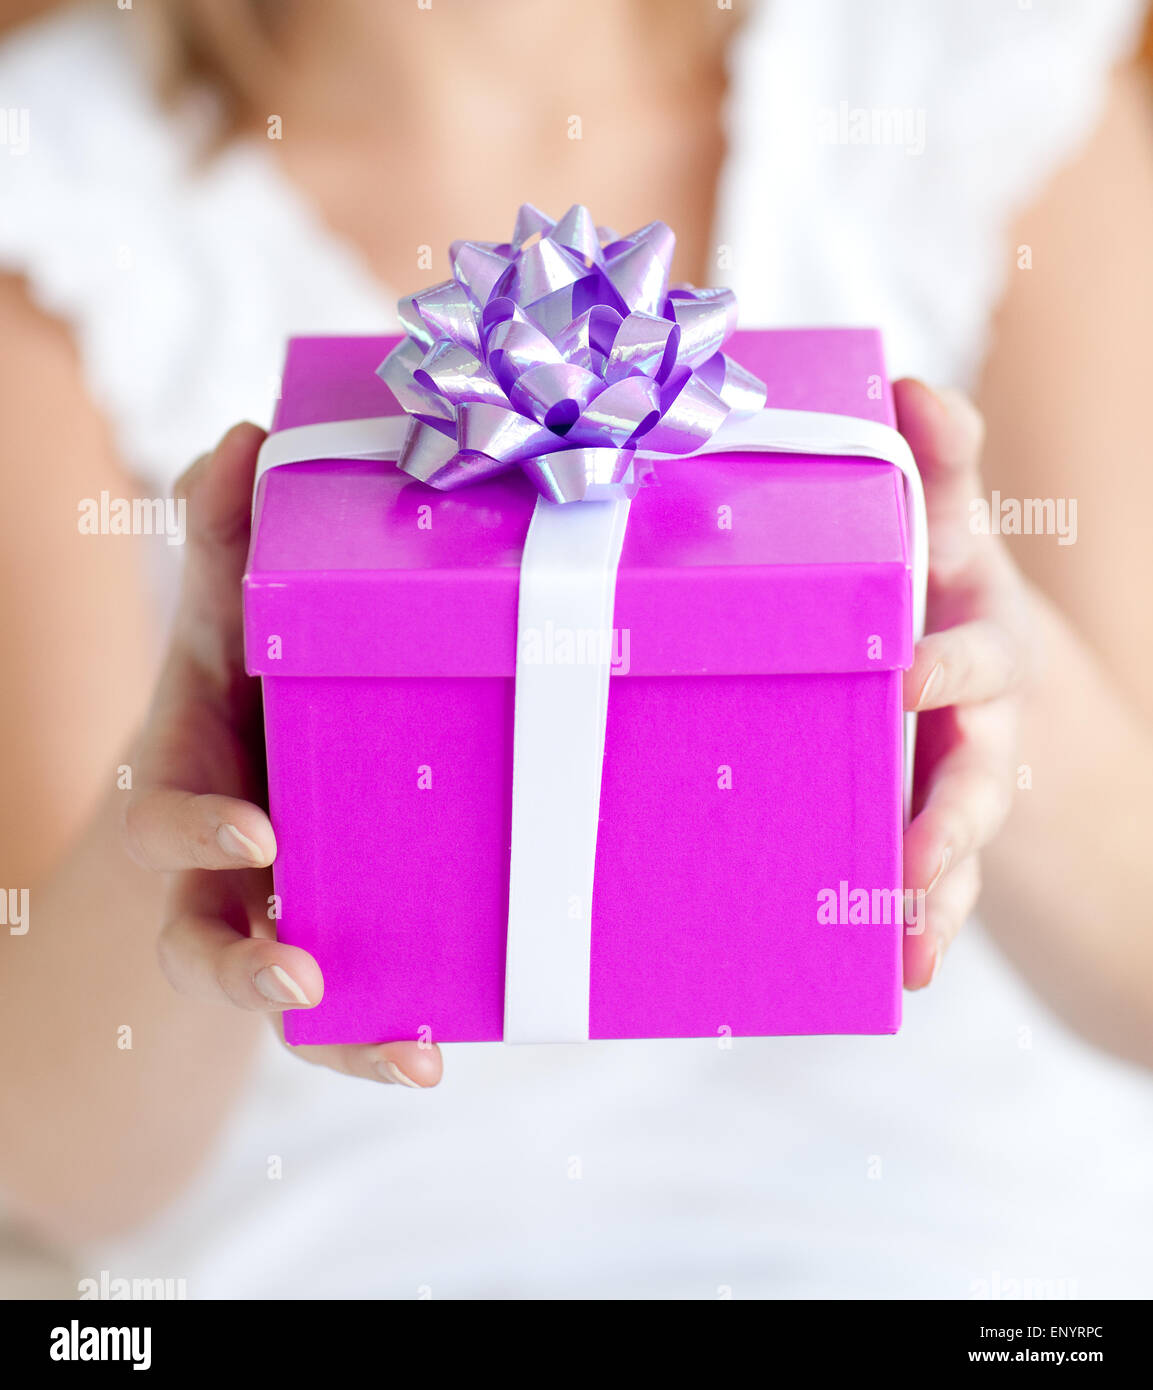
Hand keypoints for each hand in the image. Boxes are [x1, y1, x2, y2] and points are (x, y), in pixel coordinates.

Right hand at [122, 424, 442, 1087]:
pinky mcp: (330, 944)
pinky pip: (345, 1020)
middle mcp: (218, 865)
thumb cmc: (243, 691)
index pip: (165, 813)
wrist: (247, 780)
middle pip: (201, 940)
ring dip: (331, 1035)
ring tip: (411, 1056)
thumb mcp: (232, 622)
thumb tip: (243, 437)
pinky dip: (379, 1043)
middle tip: (294, 969)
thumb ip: (227, 537)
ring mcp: (270, 913)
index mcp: (191, 780)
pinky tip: (438, 1054)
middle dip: (238, 959)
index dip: (196, 828)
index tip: (251, 830)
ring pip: (274, 995)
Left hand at [895, 380, 1026, 988]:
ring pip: (958, 837)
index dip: (946, 662)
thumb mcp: (945, 520)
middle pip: (975, 770)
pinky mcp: (935, 820)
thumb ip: (936, 465)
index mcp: (973, 631)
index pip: (972, 649)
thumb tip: (908, 387)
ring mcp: (962, 773)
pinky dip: (928, 922)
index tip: (902, 677)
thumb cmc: (934, 574)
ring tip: (904, 941)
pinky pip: (938, 879)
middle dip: (947, 814)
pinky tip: (903, 971)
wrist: (956, 646)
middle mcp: (981, 713)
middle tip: (912, 859)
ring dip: (935, 889)